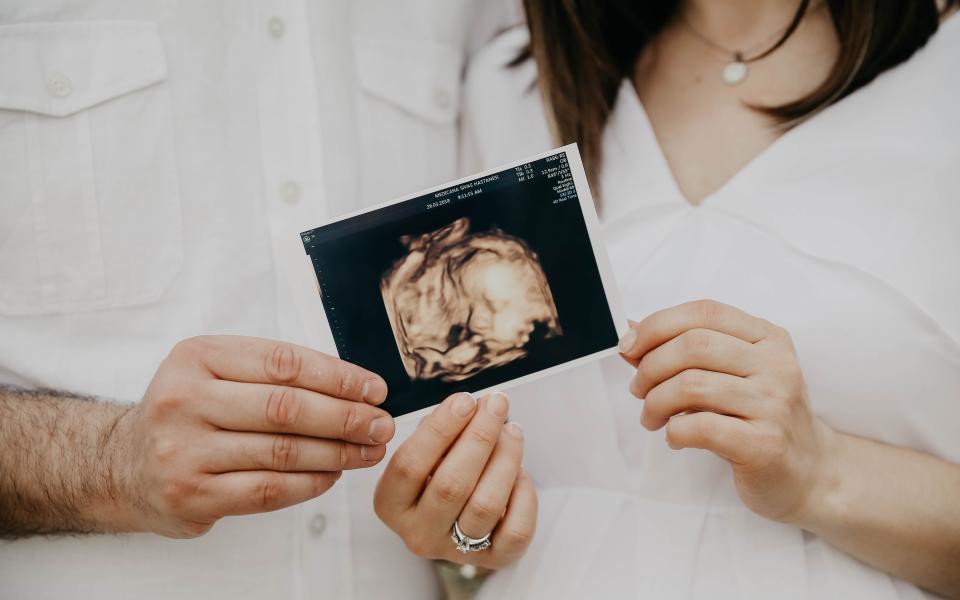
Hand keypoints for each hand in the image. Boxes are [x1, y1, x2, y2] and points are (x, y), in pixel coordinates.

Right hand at [112, 336, 394, 537]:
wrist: (123, 465)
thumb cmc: (188, 411)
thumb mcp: (214, 370)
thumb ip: (272, 371)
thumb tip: (354, 385)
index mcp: (196, 357)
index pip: (283, 363)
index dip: (337, 377)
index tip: (374, 389)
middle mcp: (185, 400)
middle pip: (286, 408)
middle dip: (345, 417)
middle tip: (381, 424)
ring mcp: (184, 451)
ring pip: (282, 452)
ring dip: (338, 452)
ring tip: (369, 450)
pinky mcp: (191, 494)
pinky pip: (268, 489)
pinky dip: (310, 483)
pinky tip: (334, 474)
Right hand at [374, 392, 536, 568]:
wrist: (456, 520)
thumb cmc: (438, 474)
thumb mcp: (425, 453)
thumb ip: (441, 431)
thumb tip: (474, 406)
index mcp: (391, 504)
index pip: (409, 465)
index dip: (439, 430)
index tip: (464, 401)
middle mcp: (418, 533)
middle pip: (450, 485)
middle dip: (479, 437)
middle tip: (496, 404)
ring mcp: (455, 551)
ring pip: (485, 505)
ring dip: (505, 459)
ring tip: (512, 431)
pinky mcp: (492, 560)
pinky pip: (515, 530)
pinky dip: (523, 496)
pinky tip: (520, 472)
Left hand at [618, 299, 836, 523]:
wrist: (812, 474)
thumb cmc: (760, 420)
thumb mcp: (730, 375)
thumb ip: (684, 350)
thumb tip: (630, 328)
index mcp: (767, 338)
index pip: (704, 312)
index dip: (657, 325)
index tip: (629, 346)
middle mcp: (777, 365)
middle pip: (693, 346)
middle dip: (650, 367)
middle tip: (639, 389)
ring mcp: (775, 405)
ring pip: (692, 385)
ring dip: (656, 402)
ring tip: (652, 417)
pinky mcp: (766, 445)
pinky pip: (701, 427)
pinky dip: (674, 431)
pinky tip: (674, 437)